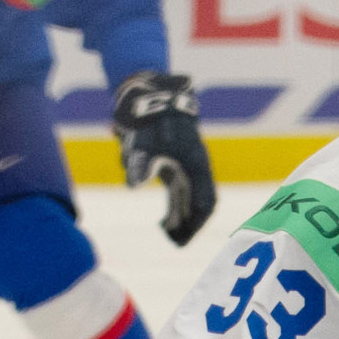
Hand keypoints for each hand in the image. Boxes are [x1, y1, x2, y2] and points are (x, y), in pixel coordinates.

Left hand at [111, 69, 215, 246]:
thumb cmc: (151, 118)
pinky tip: (164, 222)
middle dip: (190, 226)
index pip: (206, 201)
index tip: (183, 239)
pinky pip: (181, 195)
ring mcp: (187, 168)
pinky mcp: (176, 166)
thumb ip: (140, 163)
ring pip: (190, 201)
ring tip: (168, 234)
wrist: (154, 95)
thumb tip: (133, 184)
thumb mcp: (144, 141)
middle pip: (200, 204)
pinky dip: (175, 209)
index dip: (197, 222)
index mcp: (196, 165)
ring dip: (182, 219)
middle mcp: (196, 169)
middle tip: (175, 242)